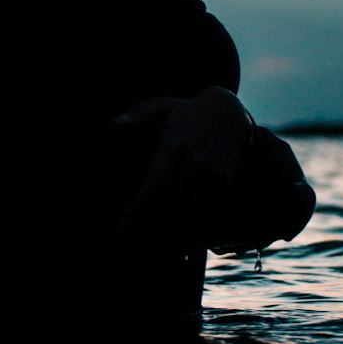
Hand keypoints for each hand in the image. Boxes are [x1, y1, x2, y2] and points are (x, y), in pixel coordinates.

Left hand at [114, 87, 252, 244]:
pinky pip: (208, 213)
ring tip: (155, 238)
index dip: (136, 215)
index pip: (152, 191)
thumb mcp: (160, 105)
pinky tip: (179, 230)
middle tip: (137, 237)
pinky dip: (193, 225)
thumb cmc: (184, 112)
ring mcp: (212, 175)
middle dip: (151, 228)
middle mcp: (194, 164)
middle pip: (169, 210)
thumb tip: (114, 124)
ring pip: (190, 216)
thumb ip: (136, 114)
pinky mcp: (224, 182)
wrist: (227, 112)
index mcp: (172, 149)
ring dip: (173, 231)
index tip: (124, 228)